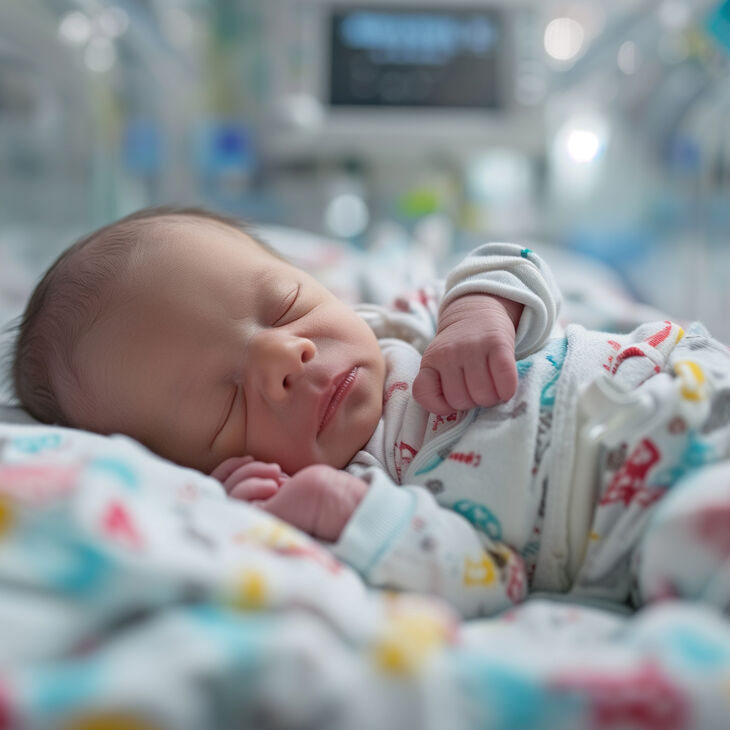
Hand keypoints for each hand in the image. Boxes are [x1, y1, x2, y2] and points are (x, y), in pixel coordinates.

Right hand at [211, 458, 366, 541]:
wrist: (338, 501)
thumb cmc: (317, 490)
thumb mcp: (282, 478)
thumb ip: (259, 477)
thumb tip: (241, 462)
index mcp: (253, 507)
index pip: (222, 490)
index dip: (228, 470)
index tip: (248, 458)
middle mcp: (248, 518)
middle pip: (219, 491)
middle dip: (238, 471)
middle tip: (271, 469)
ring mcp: (250, 522)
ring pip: (225, 494)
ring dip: (246, 476)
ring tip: (275, 476)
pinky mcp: (254, 524)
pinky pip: (234, 500)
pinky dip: (249, 486)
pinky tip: (273, 486)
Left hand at [413, 294, 521, 414]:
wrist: (478, 311)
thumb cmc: (459, 349)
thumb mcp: (440, 364)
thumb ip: (440, 387)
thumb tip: (459, 417)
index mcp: (430, 361)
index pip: (423, 395)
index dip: (440, 405)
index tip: (451, 397)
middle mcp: (448, 353)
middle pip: (460, 402)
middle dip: (471, 401)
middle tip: (477, 388)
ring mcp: (472, 347)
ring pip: (483, 396)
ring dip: (492, 397)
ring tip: (491, 384)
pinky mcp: (498, 343)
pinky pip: (505, 382)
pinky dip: (507, 390)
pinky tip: (505, 385)